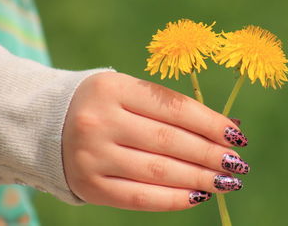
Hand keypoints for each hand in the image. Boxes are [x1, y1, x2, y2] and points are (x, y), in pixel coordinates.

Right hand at [62, 72, 248, 210]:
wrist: (50, 124)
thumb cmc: (105, 105)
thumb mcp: (130, 93)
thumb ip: (172, 110)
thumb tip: (226, 130)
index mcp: (112, 88)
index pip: (173, 108)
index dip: (210, 123)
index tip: (236, 136)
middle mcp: (99, 121)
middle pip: (169, 141)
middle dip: (210, 155)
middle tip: (237, 164)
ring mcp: (91, 155)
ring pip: (159, 171)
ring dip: (199, 179)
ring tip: (226, 182)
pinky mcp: (90, 185)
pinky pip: (140, 197)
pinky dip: (174, 199)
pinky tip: (198, 195)